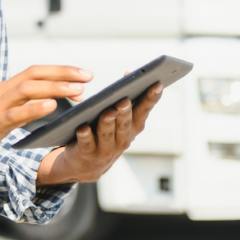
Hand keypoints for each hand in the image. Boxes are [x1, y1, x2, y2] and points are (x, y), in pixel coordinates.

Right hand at [0, 65, 91, 181]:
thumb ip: (20, 111)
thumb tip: (47, 106)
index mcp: (1, 92)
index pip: (34, 73)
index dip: (60, 71)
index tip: (83, 74)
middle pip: (34, 75)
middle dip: (63, 74)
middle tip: (88, 77)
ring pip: (27, 90)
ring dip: (55, 88)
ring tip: (78, 91)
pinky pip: (14, 114)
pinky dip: (34, 108)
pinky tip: (52, 107)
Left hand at [36, 81, 162, 185]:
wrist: (88, 165)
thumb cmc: (106, 134)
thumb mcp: (121, 119)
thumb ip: (126, 99)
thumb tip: (128, 74)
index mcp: (133, 126)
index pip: (145, 109)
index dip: (151, 97)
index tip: (156, 83)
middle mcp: (123, 138)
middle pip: (125, 122)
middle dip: (126, 111)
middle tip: (125, 100)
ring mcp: (106, 148)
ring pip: (107, 133)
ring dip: (108, 122)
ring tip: (107, 112)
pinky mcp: (88, 153)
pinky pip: (87, 143)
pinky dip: (85, 135)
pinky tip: (82, 128)